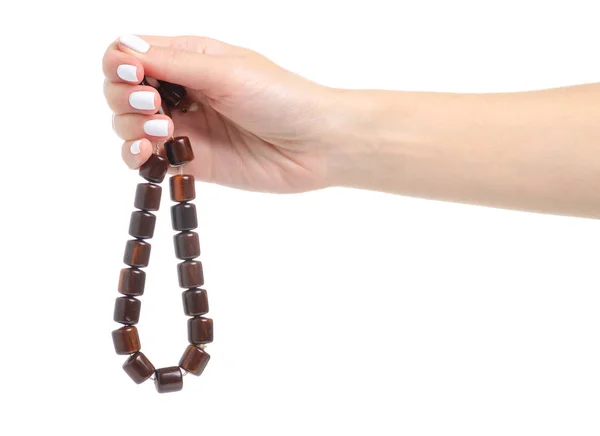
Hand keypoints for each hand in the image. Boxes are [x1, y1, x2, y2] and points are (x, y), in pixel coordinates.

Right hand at [103, 34, 337, 192]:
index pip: (128, 55)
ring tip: (163, 130)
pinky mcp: (189, 161)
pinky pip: (146, 160)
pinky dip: (135, 156)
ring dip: (129, 126)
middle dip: (123, 97)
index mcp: (187, 59)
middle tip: (152, 105)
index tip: (134, 77)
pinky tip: (147, 153)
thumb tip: (123, 48)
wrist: (314, 144)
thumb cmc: (280, 97)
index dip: (119, 65)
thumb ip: (172, 63)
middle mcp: (180, 92)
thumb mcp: (225, 71)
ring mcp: (184, 128)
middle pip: (120, 90)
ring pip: (127, 125)